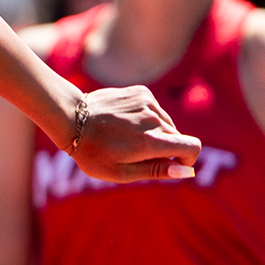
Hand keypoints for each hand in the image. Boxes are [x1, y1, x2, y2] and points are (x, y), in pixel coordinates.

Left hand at [68, 86, 202, 183]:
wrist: (71, 119)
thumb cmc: (93, 153)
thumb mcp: (121, 172)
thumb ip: (156, 171)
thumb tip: (186, 171)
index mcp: (151, 142)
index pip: (192, 147)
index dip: (188, 159)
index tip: (174, 163)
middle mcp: (154, 119)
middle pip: (177, 137)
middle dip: (165, 149)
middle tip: (135, 154)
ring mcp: (148, 103)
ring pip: (166, 123)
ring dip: (154, 133)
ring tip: (126, 137)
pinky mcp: (142, 92)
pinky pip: (156, 110)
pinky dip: (146, 118)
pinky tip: (124, 122)